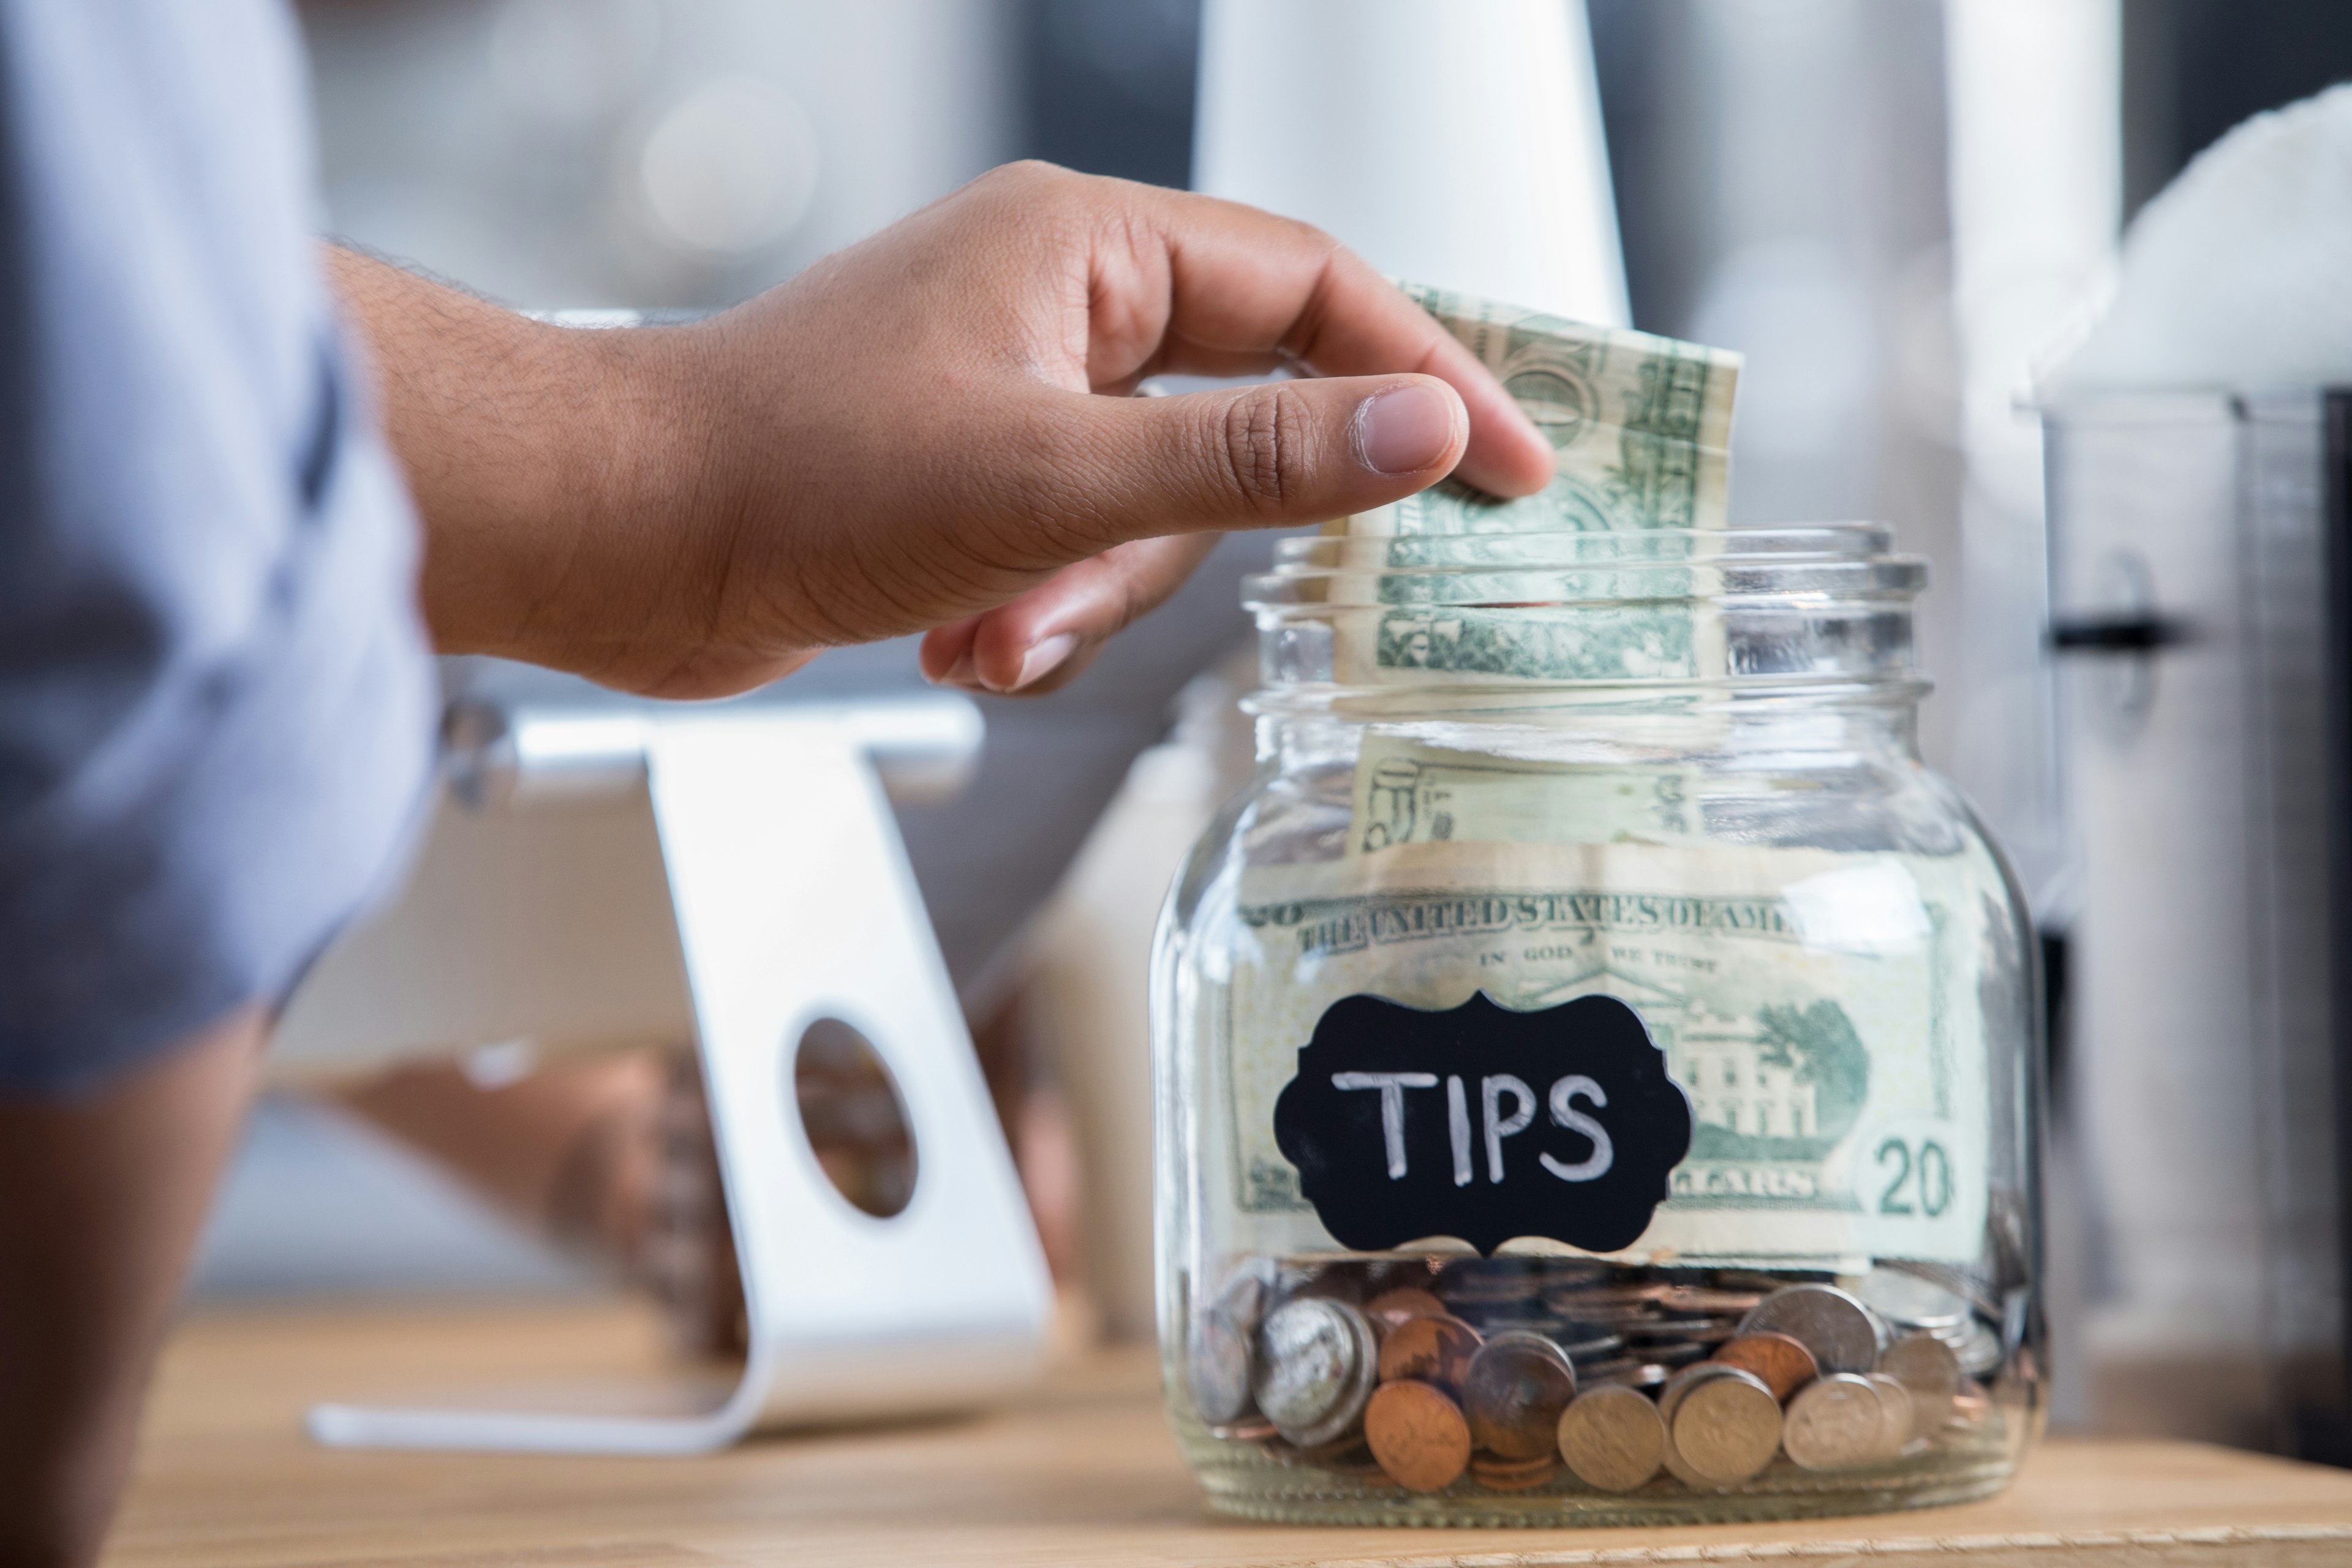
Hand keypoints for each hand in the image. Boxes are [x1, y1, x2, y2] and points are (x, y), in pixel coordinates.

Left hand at [336, 162, 1553, 697]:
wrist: (620, 539)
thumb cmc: (800, 475)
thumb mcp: (1061, 480)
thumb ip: (1254, 459)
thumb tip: (1424, 430)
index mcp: (1085, 245)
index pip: (1314, 287)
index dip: (1427, 374)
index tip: (1516, 470)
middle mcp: (1054, 299)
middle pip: (1231, 416)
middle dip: (1176, 542)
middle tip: (1098, 602)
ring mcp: (1009, 384)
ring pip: (1146, 507)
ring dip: (1081, 599)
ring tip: (990, 635)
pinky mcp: (966, 469)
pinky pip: (1072, 548)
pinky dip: (1033, 611)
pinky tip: (955, 640)